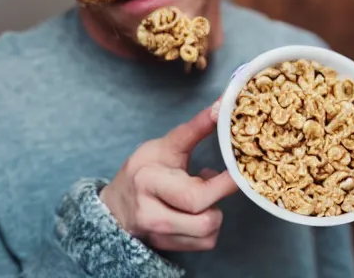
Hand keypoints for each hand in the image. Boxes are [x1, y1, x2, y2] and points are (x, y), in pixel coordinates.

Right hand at [99, 100, 237, 251]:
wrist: (115, 206)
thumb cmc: (142, 170)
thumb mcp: (164, 145)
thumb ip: (194, 129)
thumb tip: (221, 106)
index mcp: (149, 182)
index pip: (194, 195)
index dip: (222, 186)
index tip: (238, 172)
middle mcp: (151, 213)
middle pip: (204, 218)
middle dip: (219, 198)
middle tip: (218, 178)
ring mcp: (159, 235)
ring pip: (208, 232)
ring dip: (213, 212)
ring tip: (200, 193)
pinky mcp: (167, 247)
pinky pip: (205, 242)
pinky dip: (208, 226)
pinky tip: (196, 210)